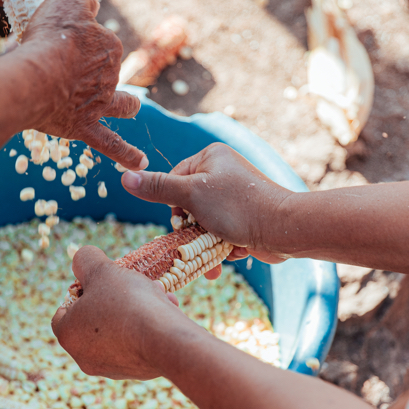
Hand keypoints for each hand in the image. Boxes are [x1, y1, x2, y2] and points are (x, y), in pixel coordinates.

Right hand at [19, 0, 147, 169]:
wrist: (34, 78)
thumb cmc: (47, 40)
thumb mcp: (67, 2)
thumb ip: (83, 1)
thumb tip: (92, 2)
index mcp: (108, 46)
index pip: (97, 39)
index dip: (76, 38)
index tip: (56, 38)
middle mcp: (110, 76)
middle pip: (105, 71)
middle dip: (96, 68)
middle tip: (68, 67)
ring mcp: (100, 104)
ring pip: (121, 105)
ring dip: (127, 106)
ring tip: (131, 107)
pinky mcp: (86, 127)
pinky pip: (110, 144)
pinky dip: (127, 154)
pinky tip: (140, 163)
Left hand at [51, 247, 189, 379]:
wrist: (167, 341)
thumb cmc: (128, 303)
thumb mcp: (102, 270)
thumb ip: (86, 260)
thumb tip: (80, 259)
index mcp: (68, 335)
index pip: (62, 311)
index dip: (79, 291)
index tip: (99, 281)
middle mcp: (84, 357)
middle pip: (94, 319)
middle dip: (114, 297)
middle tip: (131, 284)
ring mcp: (112, 368)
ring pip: (119, 329)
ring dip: (135, 310)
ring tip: (156, 294)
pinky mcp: (137, 373)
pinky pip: (137, 343)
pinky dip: (148, 327)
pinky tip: (166, 312)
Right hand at [119, 143, 291, 262]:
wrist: (284, 229)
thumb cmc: (238, 206)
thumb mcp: (191, 196)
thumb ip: (158, 188)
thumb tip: (124, 177)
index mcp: (210, 157)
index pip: (174, 180)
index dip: (174, 204)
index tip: (184, 219)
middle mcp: (223, 172)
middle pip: (188, 206)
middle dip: (193, 230)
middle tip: (202, 238)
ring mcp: (235, 196)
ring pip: (205, 224)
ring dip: (208, 243)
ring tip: (220, 251)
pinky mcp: (245, 217)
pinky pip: (222, 233)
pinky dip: (224, 246)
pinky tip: (235, 251)